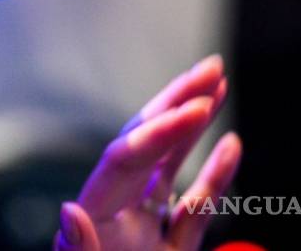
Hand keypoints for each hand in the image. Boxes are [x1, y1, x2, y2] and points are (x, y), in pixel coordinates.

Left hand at [54, 55, 240, 250]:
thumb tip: (70, 212)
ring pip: (170, 164)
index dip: (161, 131)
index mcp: (95, 214)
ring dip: (194, 126)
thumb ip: (77, 248)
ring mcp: (143, 225)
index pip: (126, 157)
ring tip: (218, 86)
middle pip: (146, 143)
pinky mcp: (168, 248)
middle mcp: (118, 211)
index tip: (196, 108)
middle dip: (177, 103)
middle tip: (210, 68)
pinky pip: (194, 205)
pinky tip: (230, 145)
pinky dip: (214, 176)